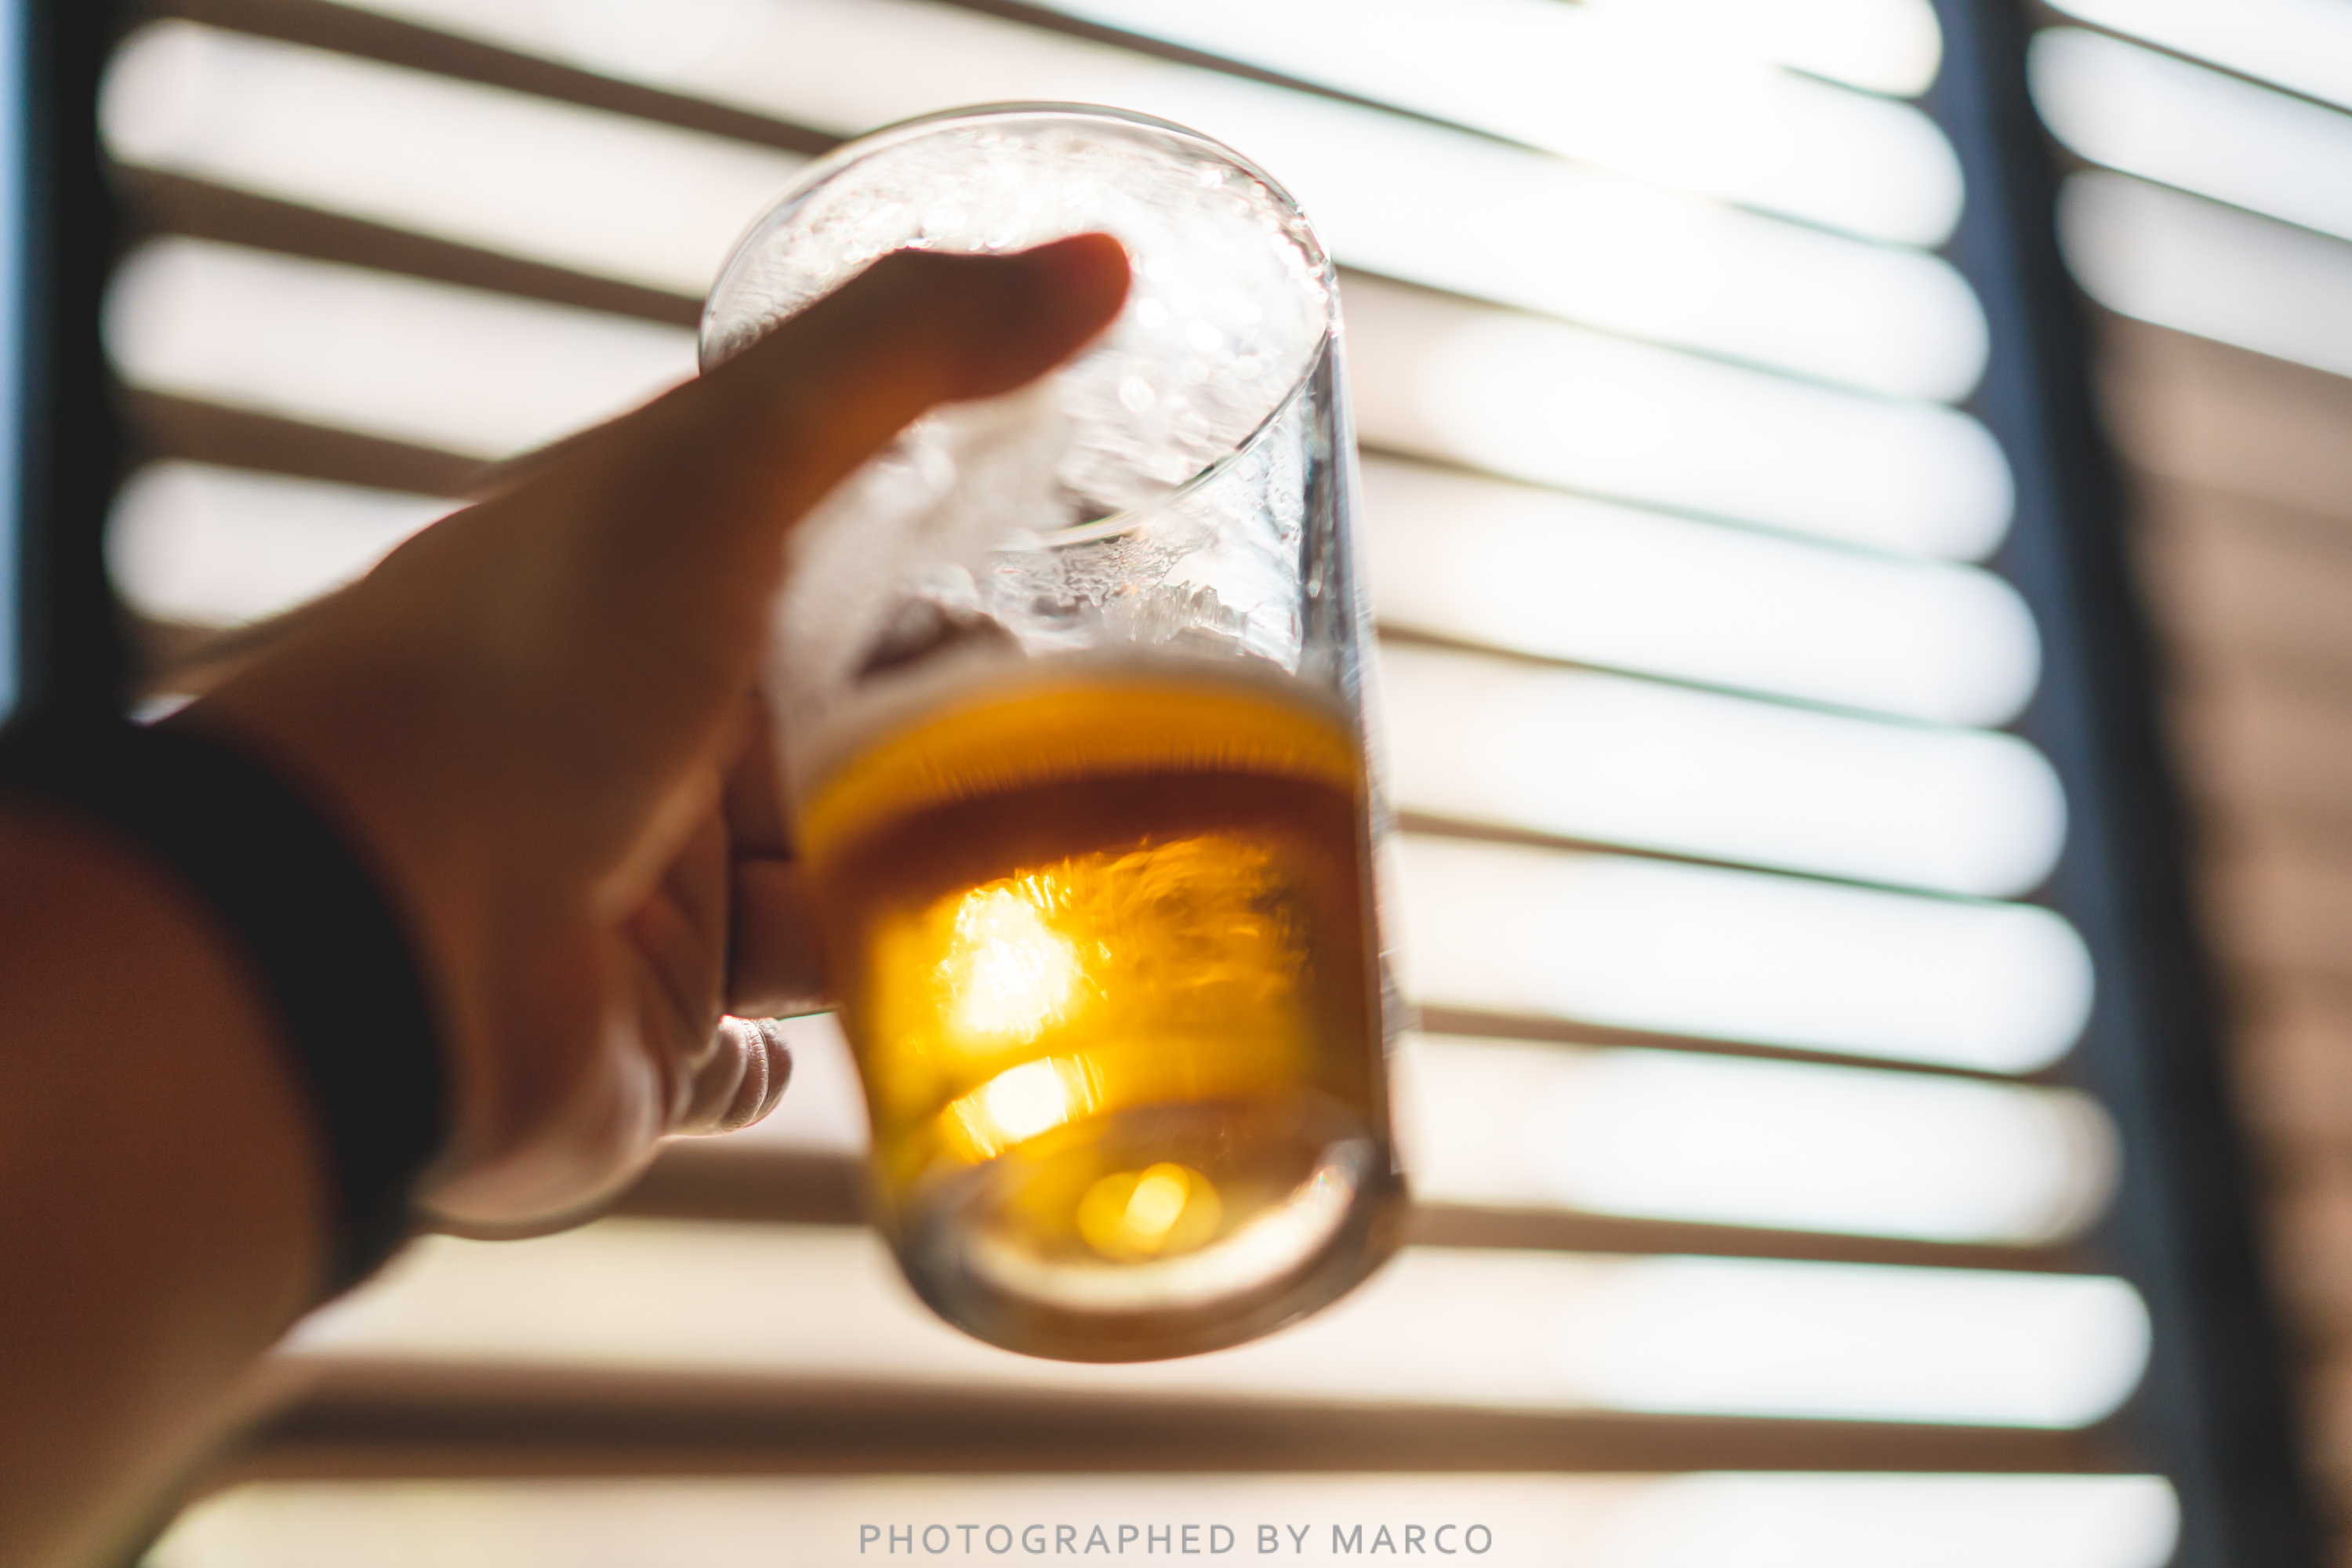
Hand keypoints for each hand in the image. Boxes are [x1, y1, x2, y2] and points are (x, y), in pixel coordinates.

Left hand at [175, 236, 1131, 1232]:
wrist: (364, 941)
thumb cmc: (524, 685)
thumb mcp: (720, 468)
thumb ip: (903, 354)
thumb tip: (1105, 261)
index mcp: (657, 594)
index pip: (841, 574)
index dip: (959, 583)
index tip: (1088, 601)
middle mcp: (651, 741)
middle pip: (860, 746)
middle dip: (971, 761)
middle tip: (1109, 773)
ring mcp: (648, 898)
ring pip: (845, 901)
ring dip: (931, 902)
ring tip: (1058, 908)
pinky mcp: (650, 1041)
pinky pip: (771, 1050)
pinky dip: (832, 1033)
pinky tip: (910, 1016)